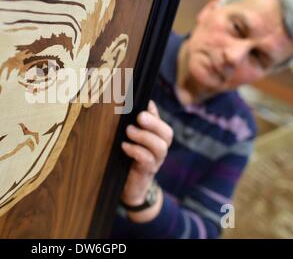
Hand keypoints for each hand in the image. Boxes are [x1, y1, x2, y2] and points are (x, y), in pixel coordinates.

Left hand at [121, 100, 172, 220]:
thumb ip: (137, 125)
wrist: (128, 188)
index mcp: (157, 140)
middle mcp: (160, 150)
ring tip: (129, 131)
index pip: (163, 124)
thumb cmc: (128, 159)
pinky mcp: (146, 172)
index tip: (144, 105)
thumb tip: (142, 104)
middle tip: (139, 116)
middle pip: (167, 134)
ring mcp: (155, 162)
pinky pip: (148, 160)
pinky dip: (137, 151)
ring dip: (145, 136)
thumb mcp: (131, 140)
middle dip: (154, 123)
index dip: (155, 114)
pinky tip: (125, 146)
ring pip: (160, 147)